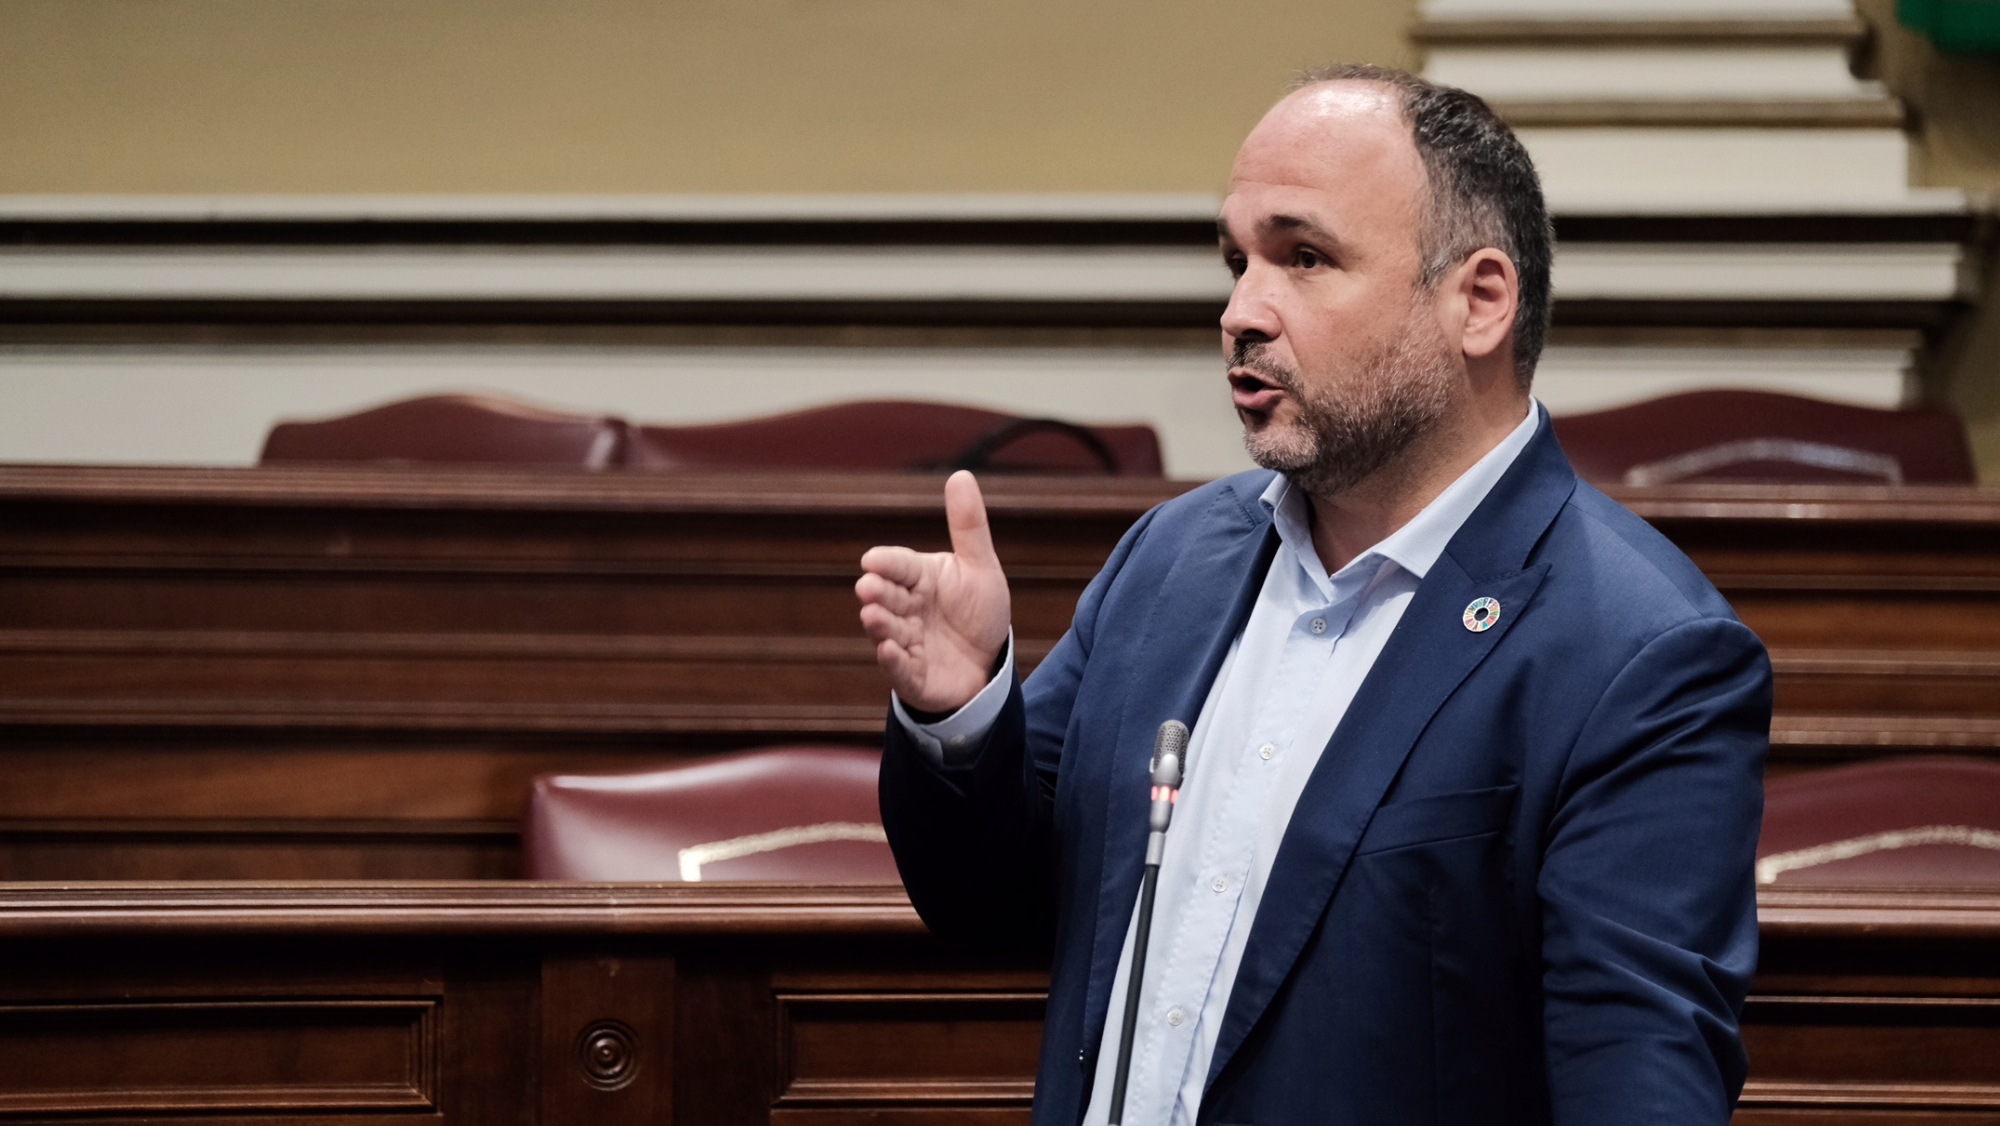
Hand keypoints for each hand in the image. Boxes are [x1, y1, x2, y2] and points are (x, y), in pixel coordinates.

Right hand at [856, 470, 1012, 712]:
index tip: (872, 560)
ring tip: (872, 614)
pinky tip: (888, 651)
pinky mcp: (913, 676)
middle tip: (868, 587)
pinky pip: (900, 669)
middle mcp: (907, 609)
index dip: (887, 563)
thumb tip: (960, 474)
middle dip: (878, 592)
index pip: (900, 566)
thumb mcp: (980, 567)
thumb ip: (968, 526)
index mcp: (920, 579)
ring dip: (879, 625)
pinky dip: (892, 661)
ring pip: (888, 631)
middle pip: (888, 597)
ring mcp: (907, 642)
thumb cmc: (978, 611)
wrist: (988, 663)